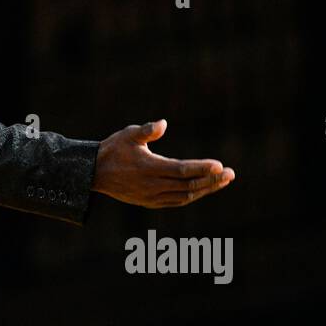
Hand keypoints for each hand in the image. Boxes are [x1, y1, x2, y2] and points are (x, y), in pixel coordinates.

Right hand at [92, 119, 234, 208]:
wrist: (94, 174)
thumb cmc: (113, 150)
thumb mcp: (127, 135)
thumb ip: (146, 131)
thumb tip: (163, 123)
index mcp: (149, 168)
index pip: (181, 170)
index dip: (202, 168)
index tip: (220, 165)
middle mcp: (152, 185)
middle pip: (188, 185)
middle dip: (211, 180)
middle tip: (231, 174)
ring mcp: (152, 196)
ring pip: (185, 195)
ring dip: (206, 189)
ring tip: (222, 181)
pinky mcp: (150, 202)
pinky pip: (177, 201)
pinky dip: (192, 195)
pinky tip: (203, 189)